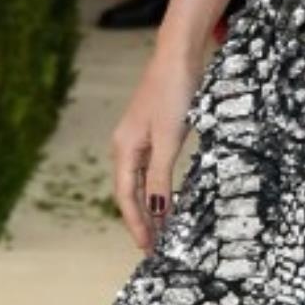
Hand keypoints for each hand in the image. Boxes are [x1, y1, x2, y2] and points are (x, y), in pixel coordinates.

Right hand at [111, 44, 207, 248]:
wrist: (179, 55)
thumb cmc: (173, 93)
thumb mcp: (168, 138)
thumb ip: (161, 175)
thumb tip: (157, 209)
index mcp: (124, 149)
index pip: (127, 196)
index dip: (136, 223)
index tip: (147, 248)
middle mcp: (126, 146)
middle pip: (131, 193)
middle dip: (141, 221)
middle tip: (153, 248)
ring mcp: (139, 138)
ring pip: (141, 183)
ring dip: (150, 207)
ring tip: (160, 231)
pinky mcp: (154, 132)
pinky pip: (151, 170)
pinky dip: (158, 189)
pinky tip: (167, 200)